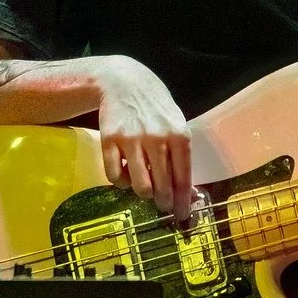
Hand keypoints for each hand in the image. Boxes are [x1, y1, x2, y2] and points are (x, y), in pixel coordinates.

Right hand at [93, 57, 195, 223]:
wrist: (124, 82)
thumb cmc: (155, 107)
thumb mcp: (176, 124)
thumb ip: (181, 154)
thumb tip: (188, 190)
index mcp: (179, 135)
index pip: (183, 177)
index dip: (183, 201)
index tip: (183, 215)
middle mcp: (157, 138)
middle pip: (162, 186)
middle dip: (164, 202)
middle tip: (163, 205)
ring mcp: (132, 139)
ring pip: (139, 185)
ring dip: (143, 193)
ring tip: (145, 187)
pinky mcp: (109, 140)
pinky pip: (114, 176)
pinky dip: (120, 182)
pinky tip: (125, 174)